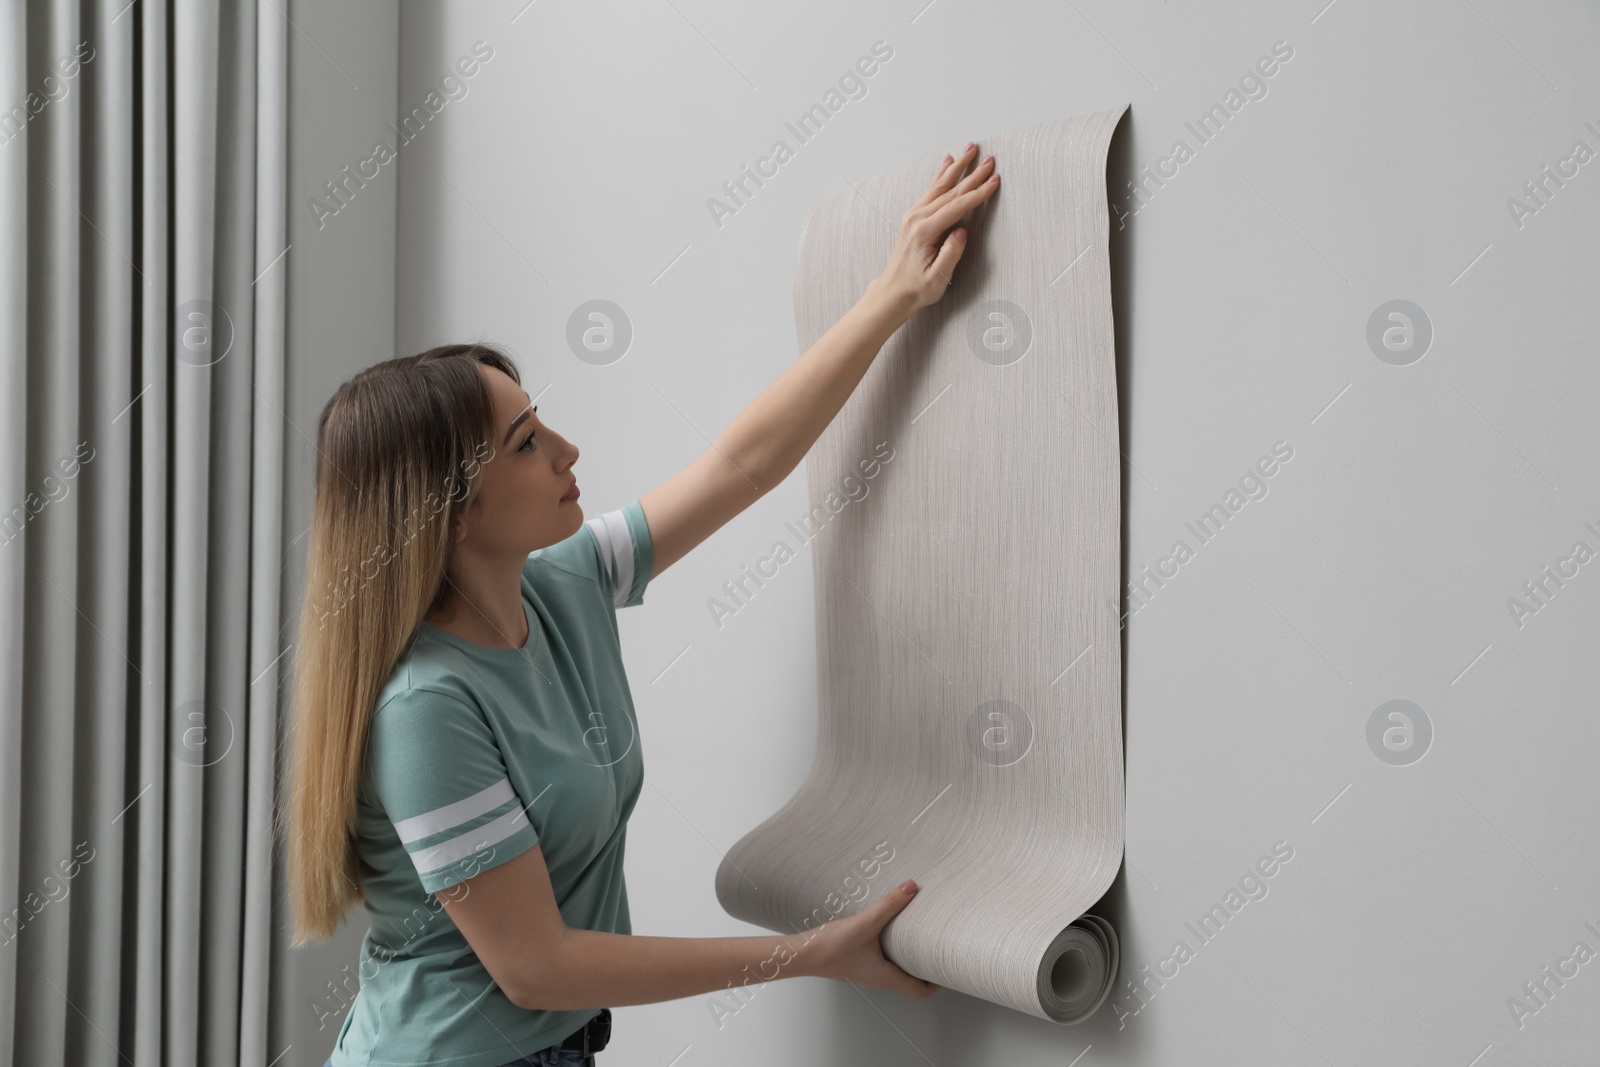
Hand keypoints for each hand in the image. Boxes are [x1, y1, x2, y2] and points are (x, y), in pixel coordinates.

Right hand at [792, 879, 940, 998]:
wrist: (801, 954)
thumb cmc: (831, 948)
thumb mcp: (865, 923)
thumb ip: (889, 904)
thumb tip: (912, 886)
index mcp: (886, 977)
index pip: (920, 991)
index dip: (938, 982)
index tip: (948, 967)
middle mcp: (878, 979)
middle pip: (910, 981)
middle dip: (925, 966)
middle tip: (937, 949)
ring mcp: (866, 972)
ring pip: (895, 970)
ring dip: (907, 957)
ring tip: (916, 937)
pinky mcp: (855, 962)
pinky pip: (880, 961)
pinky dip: (890, 950)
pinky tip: (886, 931)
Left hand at [872, 143, 998, 313]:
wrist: (894, 291)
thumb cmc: (917, 288)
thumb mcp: (938, 277)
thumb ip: (951, 254)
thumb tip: (963, 232)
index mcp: (925, 231)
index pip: (957, 207)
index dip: (978, 193)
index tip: (995, 181)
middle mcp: (917, 218)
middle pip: (951, 190)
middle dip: (973, 174)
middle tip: (990, 159)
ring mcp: (913, 215)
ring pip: (940, 184)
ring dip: (958, 166)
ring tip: (971, 148)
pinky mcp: (914, 216)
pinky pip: (931, 189)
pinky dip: (941, 173)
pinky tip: (948, 160)